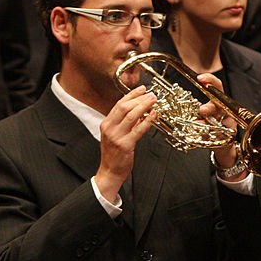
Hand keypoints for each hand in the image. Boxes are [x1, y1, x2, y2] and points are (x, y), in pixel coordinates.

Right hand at [96, 85, 156, 200]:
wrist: (109, 172)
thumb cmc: (114, 154)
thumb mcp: (116, 135)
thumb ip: (126, 123)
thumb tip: (140, 112)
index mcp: (106, 123)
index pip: (119, 104)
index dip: (131, 95)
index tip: (142, 89)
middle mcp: (109, 128)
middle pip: (124, 107)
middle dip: (139, 98)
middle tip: (151, 94)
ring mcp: (116, 136)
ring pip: (131, 116)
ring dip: (144, 106)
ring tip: (154, 101)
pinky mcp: (125, 145)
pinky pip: (138, 130)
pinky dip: (147, 121)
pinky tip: (154, 115)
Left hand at [197, 73, 245, 179]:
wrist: (222, 144)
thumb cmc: (209, 126)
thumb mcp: (200, 114)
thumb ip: (190, 107)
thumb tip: (169, 98)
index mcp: (218, 100)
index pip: (217, 86)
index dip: (210, 80)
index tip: (200, 78)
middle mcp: (224, 110)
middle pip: (221, 104)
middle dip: (211, 107)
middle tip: (202, 110)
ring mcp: (227, 123)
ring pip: (221, 120)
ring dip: (208, 123)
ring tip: (197, 125)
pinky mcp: (227, 135)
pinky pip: (219, 134)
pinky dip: (209, 134)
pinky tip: (200, 134)